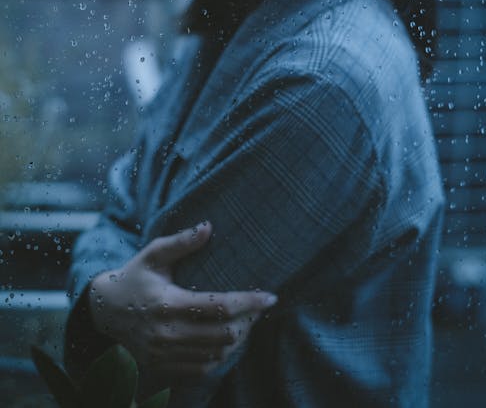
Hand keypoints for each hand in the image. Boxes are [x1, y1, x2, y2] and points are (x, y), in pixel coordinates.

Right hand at [88, 222, 276, 376]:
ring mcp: (164, 355)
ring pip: (216, 355)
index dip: (249, 302)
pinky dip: (220, 355)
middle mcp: (167, 334)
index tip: (271, 296)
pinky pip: (202, 368)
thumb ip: (181, 242)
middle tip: (259, 306)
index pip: (218, 306)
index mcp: (167, 304)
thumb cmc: (134, 277)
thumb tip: (208, 227)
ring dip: (238, 339)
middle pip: (223, 335)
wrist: (104, 312)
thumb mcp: (153, 254)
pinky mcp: (163, 368)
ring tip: (248, 320)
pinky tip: (227, 339)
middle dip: (249, 321)